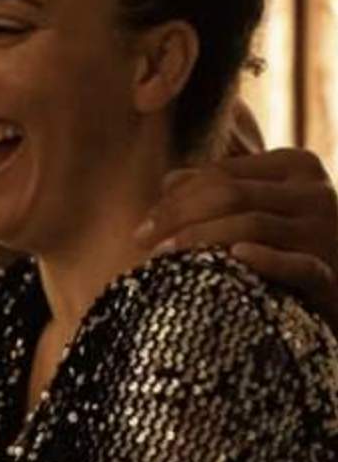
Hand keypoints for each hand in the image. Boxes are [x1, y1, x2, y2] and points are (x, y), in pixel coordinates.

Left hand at [137, 148, 337, 326]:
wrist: (337, 294)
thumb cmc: (290, 249)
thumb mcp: (258, 211)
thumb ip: (218, 191)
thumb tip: (169, 181)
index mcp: (296, 167)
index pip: (221, 174)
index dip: (175, 199)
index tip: (144, 226)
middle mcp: (317, 192)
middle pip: (229, 194)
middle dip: (177, 216)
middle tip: (143, 241)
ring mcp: (330, 231)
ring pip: (252, 224)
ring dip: (200, 239)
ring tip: (165, 256)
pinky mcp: (334, 273)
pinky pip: (296, 264)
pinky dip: (264, 260)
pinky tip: (234, 259)